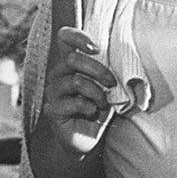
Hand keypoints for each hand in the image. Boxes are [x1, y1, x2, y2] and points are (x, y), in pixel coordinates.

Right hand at [39, 27, 118, 155]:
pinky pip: (74, 102)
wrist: (89, 140)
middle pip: (72, 59)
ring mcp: (53, 92)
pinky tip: (93, 113)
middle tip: (112, 83)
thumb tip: (124, 60)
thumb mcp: (106, 88)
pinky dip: (89, 107)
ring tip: (104, 103)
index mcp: (70, 65)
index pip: (64, 38)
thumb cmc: (98, 110)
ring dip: (96, 92)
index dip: (77, 37)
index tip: (96, 48)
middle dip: (98, 70)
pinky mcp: (52, 110)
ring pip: (75, 81)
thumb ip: (108, 72)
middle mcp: (57, 75)